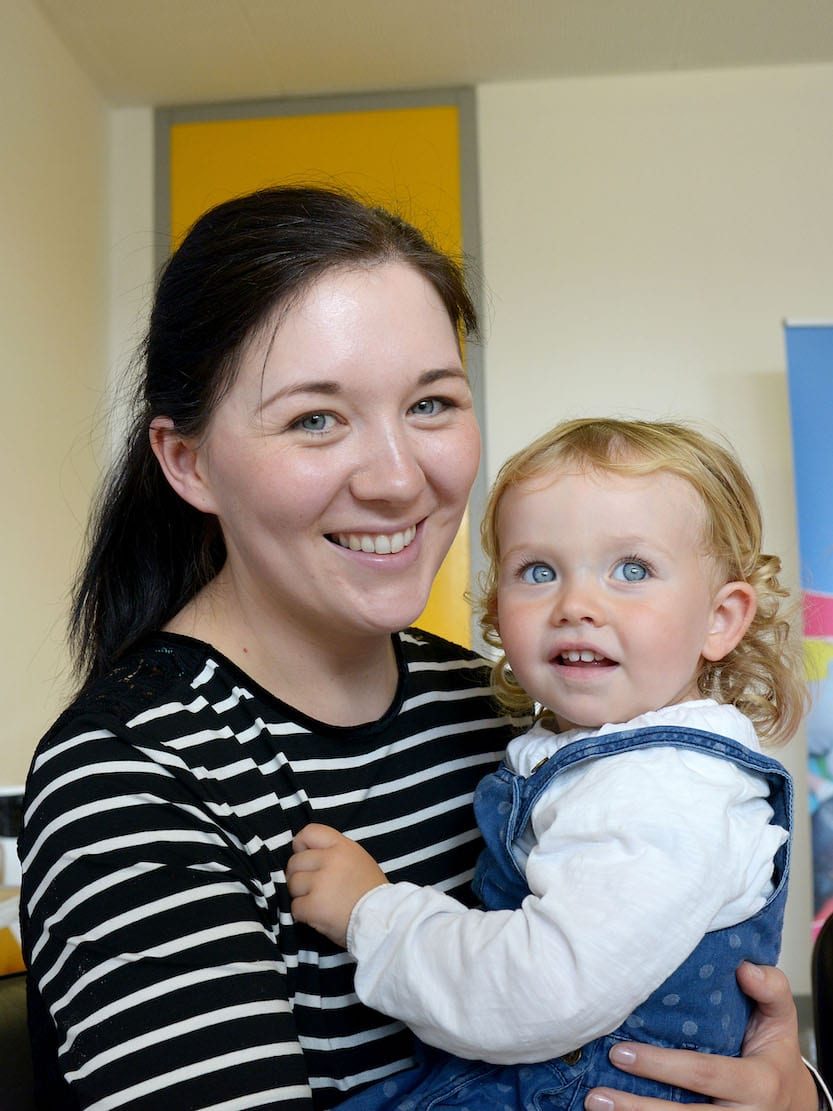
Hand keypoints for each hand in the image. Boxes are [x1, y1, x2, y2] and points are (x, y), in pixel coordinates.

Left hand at [287, 823, 387, 947]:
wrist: (384, 920)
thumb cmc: (372, 891)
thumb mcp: (359, 859)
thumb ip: (335, 854)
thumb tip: (310, 856)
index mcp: (342, 846)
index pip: (309, 832)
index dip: (301, 846)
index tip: (306, 858)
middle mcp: (330, 860)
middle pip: (296, 861)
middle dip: (300, 876)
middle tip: (313, 888)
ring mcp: (320, 883)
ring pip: (292, 884)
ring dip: (301, 895)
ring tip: (319, 903)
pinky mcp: (313, 906)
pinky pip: (295, 907)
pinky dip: (303, 914)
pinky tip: (319, 916)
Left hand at [584, 963, 817, 1110]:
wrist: (792, 1104)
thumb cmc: (774, 1056)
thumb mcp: (781, 1020)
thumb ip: (771, 989)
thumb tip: (746, 968)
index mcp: (759, 1084)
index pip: (703, 1074)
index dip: (661, 1066)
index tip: (619, 1052)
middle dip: (638, 1108)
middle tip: (596, 1095)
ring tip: (595, 1108)